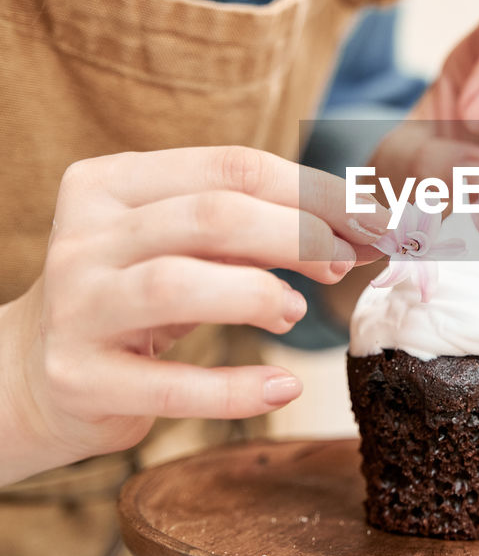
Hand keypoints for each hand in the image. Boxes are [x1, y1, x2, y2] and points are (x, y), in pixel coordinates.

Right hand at [0, 147, 385, 482]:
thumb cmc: (128, 298)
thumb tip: (352, 233)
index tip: (368, 219)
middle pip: (211, 215)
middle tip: (343, 262)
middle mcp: (87, 236)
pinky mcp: (81, 379)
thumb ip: (247, 233)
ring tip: (294, 311)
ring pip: (178, 283)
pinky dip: (236, 388)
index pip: (229, 167)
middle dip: (296, 234)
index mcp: (112, 183)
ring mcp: (77, 307)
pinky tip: (283, 388)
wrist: (30, 376)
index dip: (311, 191)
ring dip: (256, 293)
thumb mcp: (177, 249)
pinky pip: (170, 383)